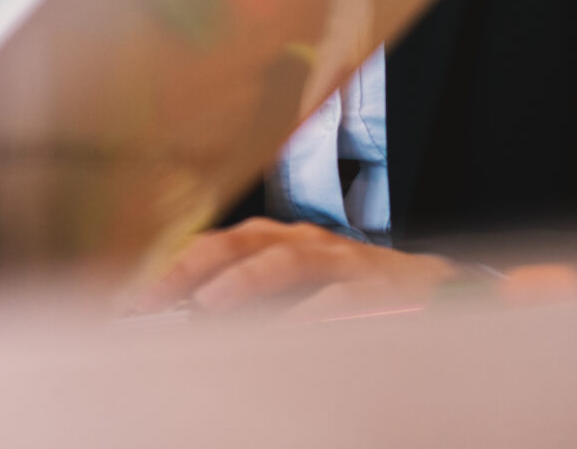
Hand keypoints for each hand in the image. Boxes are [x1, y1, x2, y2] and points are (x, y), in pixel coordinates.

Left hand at [127, 217, 456, 317]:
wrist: (445, 291)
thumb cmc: (355, 294)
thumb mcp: (295, 295)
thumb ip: (248, 306)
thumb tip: (188, 328)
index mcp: (277, 241)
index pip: (212, 247)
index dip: (170, 270)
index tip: (131, 302)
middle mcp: (305, 241)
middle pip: (237, 243)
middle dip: (189, 271)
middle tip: (150, 302)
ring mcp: (345, 260)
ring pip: (287, 260)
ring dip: (243, 282)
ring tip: (207, 306)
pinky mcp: (384, 287)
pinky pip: (344, 299)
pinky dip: (314, 316)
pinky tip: (289, 335)